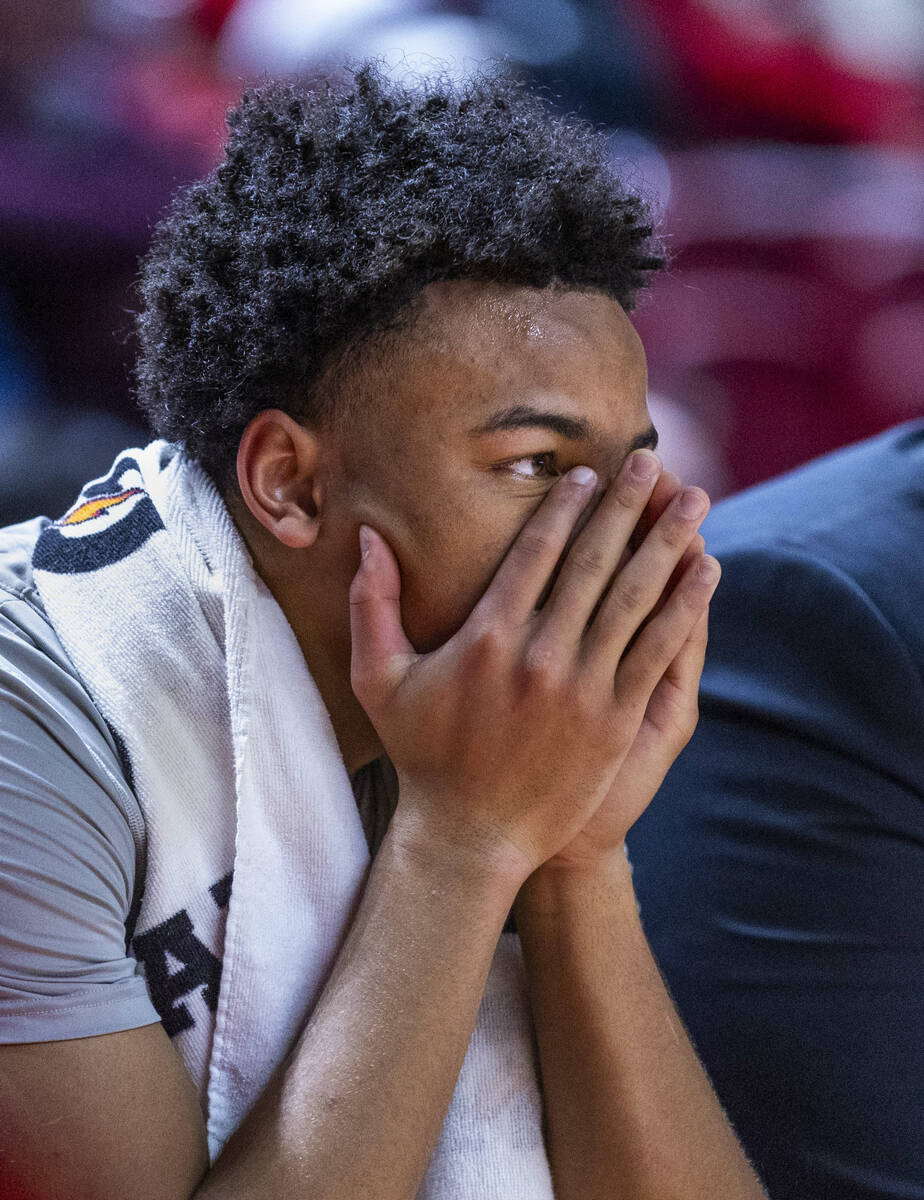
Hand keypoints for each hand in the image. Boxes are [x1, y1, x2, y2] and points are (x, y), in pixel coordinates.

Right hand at [348, 452, 717, 886]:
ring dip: (668, 542)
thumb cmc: (422, 756)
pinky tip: (705, 571)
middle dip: (627, 504)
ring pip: (635, 597)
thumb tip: (367, 538)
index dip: (566, 507)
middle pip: (594, 561)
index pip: (536, 553)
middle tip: (652, 460)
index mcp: (487, 636)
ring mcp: (584, 687)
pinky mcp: (615, 719)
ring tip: (695, 499)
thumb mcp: (379, 679)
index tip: (589, 474)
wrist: (470, 837)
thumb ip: (371, 604)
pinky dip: (684, 607)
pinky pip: (657, 649)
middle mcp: (540, 653)